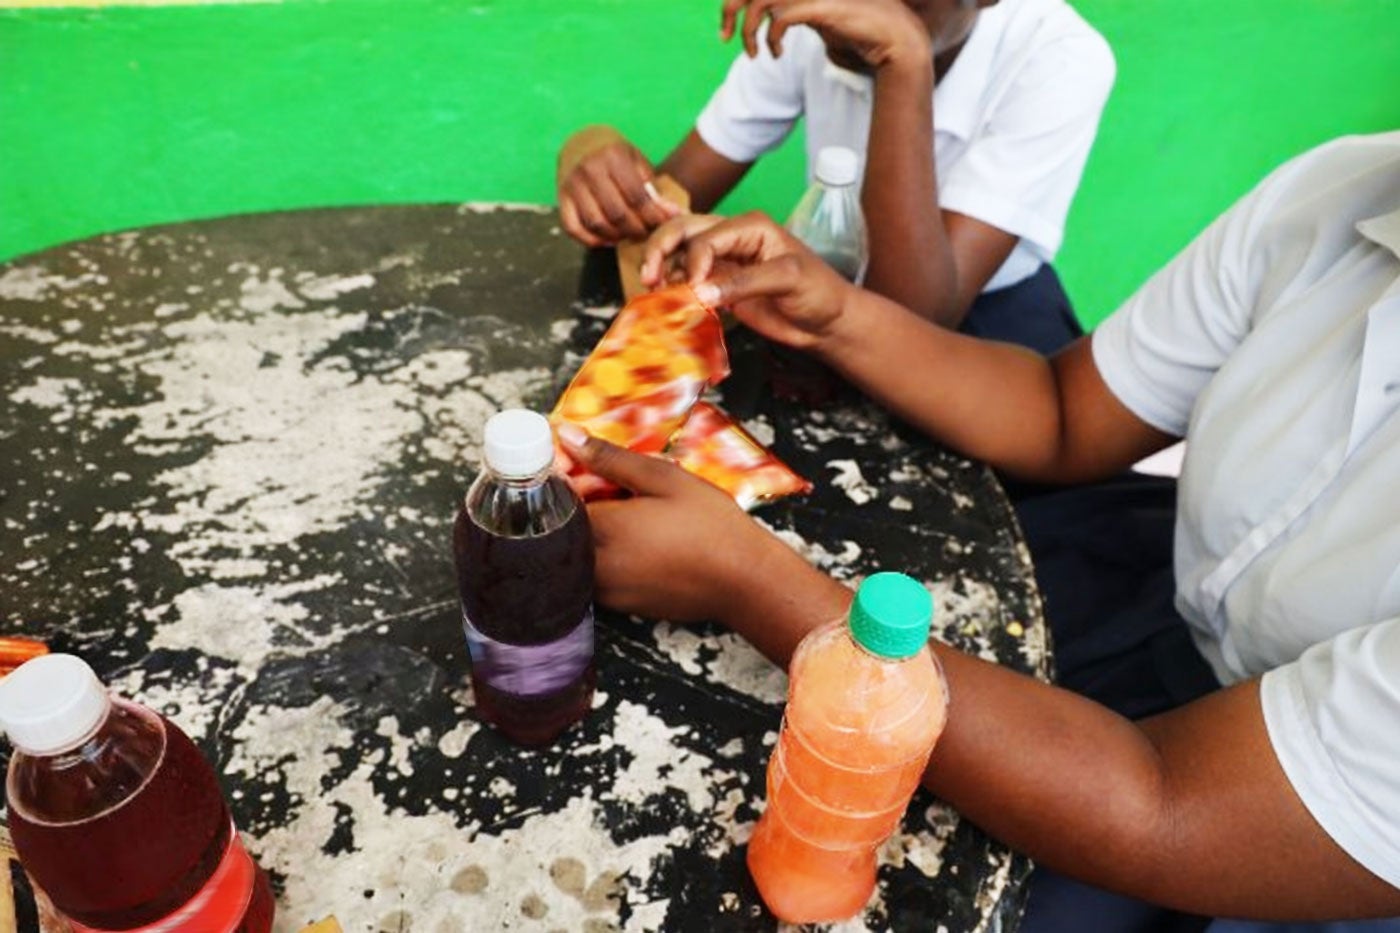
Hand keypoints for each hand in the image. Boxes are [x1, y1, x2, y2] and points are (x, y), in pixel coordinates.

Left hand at [556, 422, 770, 623]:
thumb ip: (611, 459)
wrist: (744, 580)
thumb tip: (568, 437)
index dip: (567, 483)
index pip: (557, 503)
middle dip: (577, 512)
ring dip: (592, 538)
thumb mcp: (663, 479)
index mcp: (603, 530)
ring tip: (630, 523)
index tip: (584, 472)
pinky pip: (597, 578)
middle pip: (563, 533)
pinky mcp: (622, 607)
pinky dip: (607, 560)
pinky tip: (639, 547)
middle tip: (611, 497)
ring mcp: (607, 592)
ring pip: (578, 558)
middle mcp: (597, 566)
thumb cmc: (711, 526)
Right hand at [557, 128, 682, 246]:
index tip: (662, 225)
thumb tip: (674, 214)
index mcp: (613, 156)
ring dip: (616, 236)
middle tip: (647, 233)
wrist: (582, 143)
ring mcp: (572, 185)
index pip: (637, 197)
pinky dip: (591, 240)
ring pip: (597, 224)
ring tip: (629, 235)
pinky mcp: (560, 199)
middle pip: (617, 214)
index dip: (653, 217)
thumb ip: (654, 188)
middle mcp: (589, 169)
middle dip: (636, 230)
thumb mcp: (637, 161)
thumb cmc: (616, 155)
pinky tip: (608, 238)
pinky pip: (574, 229)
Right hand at [640, 212, 857, 351]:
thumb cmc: (818, 293)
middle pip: (682, 231)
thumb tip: (702, 292)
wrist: (827, 322)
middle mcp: (732, 237)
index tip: (696, 290)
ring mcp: (723, 261)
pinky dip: (672, 286)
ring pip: (679, 253)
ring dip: (662, 268)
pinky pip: (687, 278)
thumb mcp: (788, 280)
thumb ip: (745, 283)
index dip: (694, 261)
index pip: (706, 236)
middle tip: (649, 278)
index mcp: (750, 226)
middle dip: (660, 249)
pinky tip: (665, 297)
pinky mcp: (719, 284)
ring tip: (653, 289)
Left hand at [721, 0, 930, 71]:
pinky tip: (775, 54)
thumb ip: (797, 13)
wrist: (895, 42)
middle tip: (723, 35)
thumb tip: (771, 20)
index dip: (735, 1)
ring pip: (762, 1)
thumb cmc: (860, 33)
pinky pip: (780, 19)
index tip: (727, 24)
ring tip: (754, 54)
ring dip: (749, 31)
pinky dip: (771, 39)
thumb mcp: (821, 19)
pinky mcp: (821, 6)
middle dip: (729, 8)